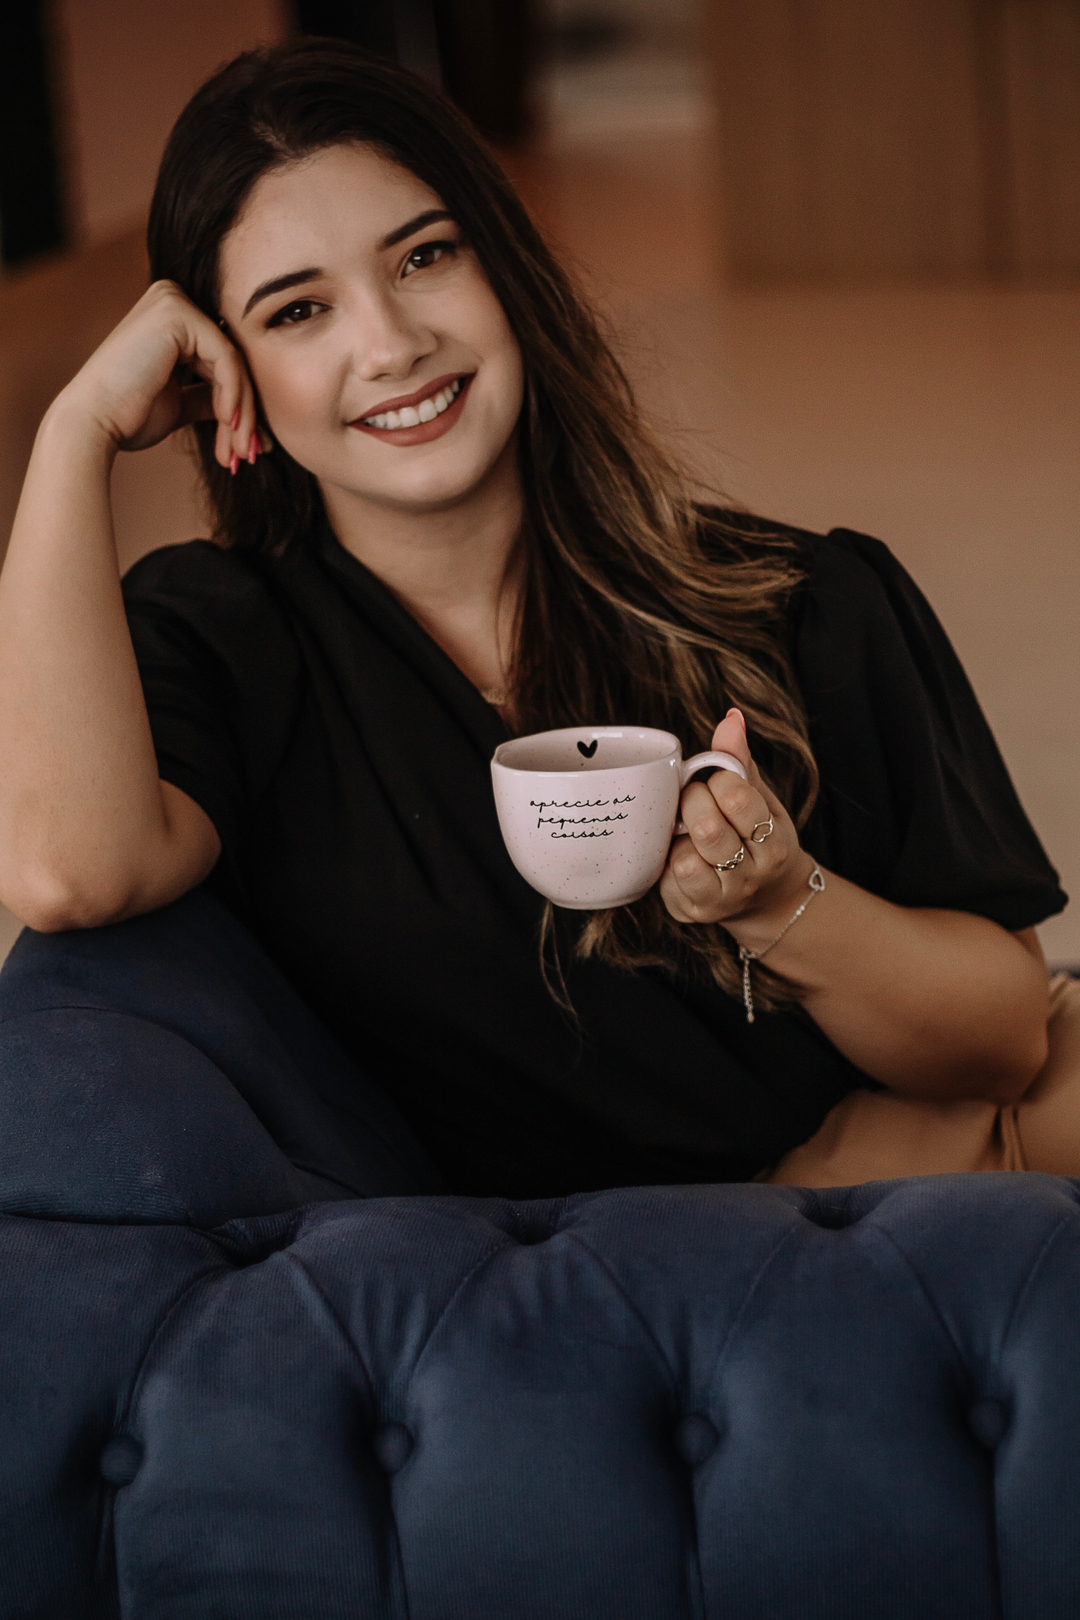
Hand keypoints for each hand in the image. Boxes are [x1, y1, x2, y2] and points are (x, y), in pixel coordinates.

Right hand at [52, 279, 261, 468]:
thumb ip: (210, 397)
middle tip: (250, 454)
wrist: (94, 423)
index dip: (242, 406)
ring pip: (234, 362)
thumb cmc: (129, 416)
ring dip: (243, 413)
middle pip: (232, 360)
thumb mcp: (181, 403)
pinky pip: (226, 358)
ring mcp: (174, 300)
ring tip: (241, 450)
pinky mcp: (177, 313)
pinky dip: (233, 395)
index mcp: (173, 318)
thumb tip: (246, 413)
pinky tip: (229, 423)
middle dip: (246, 413)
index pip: (224, 360)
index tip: (250, 447)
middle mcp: (172, 299)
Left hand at [659, 708, 812, 934]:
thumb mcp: (759, 798)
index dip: (716, 780)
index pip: (737, 796)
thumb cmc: (756, 836)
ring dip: (679, 838)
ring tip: (687, 833)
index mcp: (774, 840)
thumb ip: (740, 761)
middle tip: (694, 802)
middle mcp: (753, 874)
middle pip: (707, 827)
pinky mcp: (694, 913)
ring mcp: (724, 899)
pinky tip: (680, 855)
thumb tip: (731, 717)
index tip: (715, 783)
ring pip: (686, 860)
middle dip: (692, 803)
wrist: (767, 899)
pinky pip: (667, 880)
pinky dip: (668, 862)